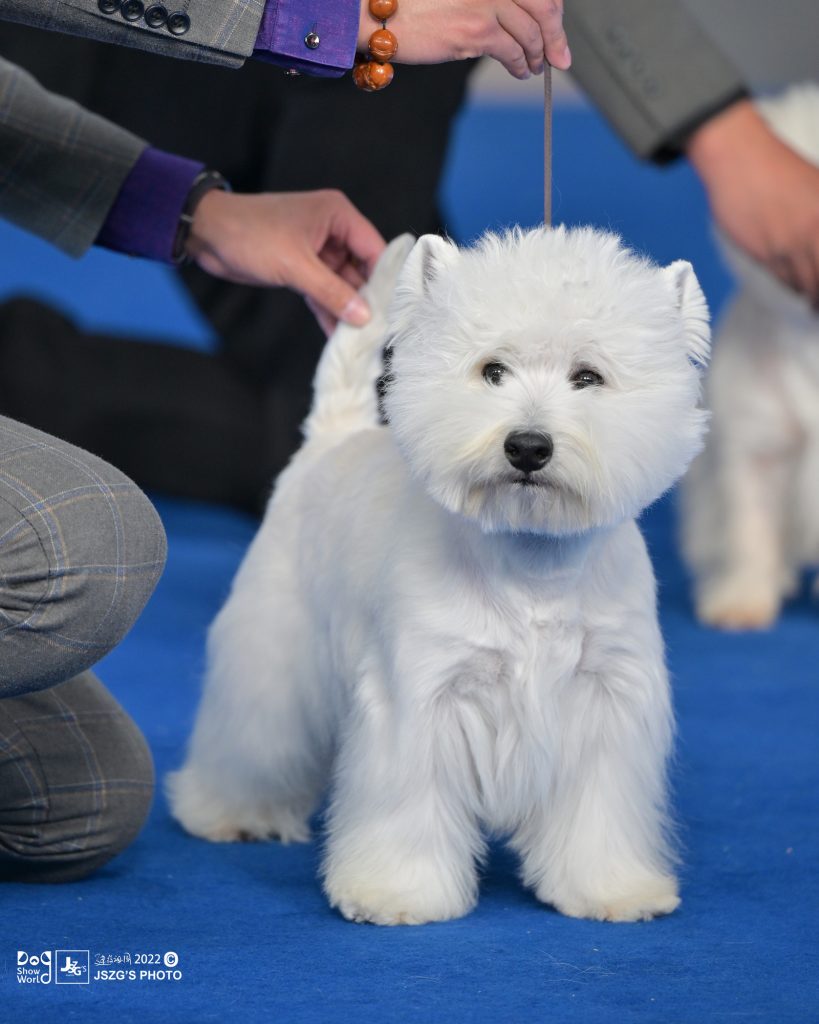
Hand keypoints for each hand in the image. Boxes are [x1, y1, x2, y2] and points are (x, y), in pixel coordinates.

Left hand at [187, 189, 385, 333]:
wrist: (207, 234)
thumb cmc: (249, 233)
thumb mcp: (295, 264)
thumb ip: (331, 292)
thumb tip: (363, 315)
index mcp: (337, 215)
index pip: (374, 248)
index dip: (385, 278)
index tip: (393, 308)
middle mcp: (332, 231)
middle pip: (361, 269)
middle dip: (366, 299)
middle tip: (378, 329)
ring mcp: (317, 251)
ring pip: (341, 285)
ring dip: (347, 310)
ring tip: (359, 338)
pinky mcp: (301, 268)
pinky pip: (323, 292)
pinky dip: (328, 311)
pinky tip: (336, 334)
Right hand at [358, 0, 570, 79]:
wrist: (382, 12)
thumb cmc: (413, 2)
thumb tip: (516, 18)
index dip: (553, 11)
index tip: (556, 30)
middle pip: (544, 6)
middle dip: (555, 36)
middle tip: (559, 57)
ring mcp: (488, 1)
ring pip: (531, 32)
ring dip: (537, 54)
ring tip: (534, 66)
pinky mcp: (478, 29)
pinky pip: (513, 51)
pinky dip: (522, 64)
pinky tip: (521, 70)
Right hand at [686, 99, 818, 306]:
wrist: (738, 156)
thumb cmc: (774, 169)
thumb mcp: (815, 190)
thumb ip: (817, 224)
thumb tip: (816, 249)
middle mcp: (816, 232)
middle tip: (818, 304)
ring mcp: (792, 243)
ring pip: (809, 284)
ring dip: (810, 295)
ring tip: (813, 302)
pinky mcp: (767, 252)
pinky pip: (785, 280)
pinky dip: (792, 287)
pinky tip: (795, 285)